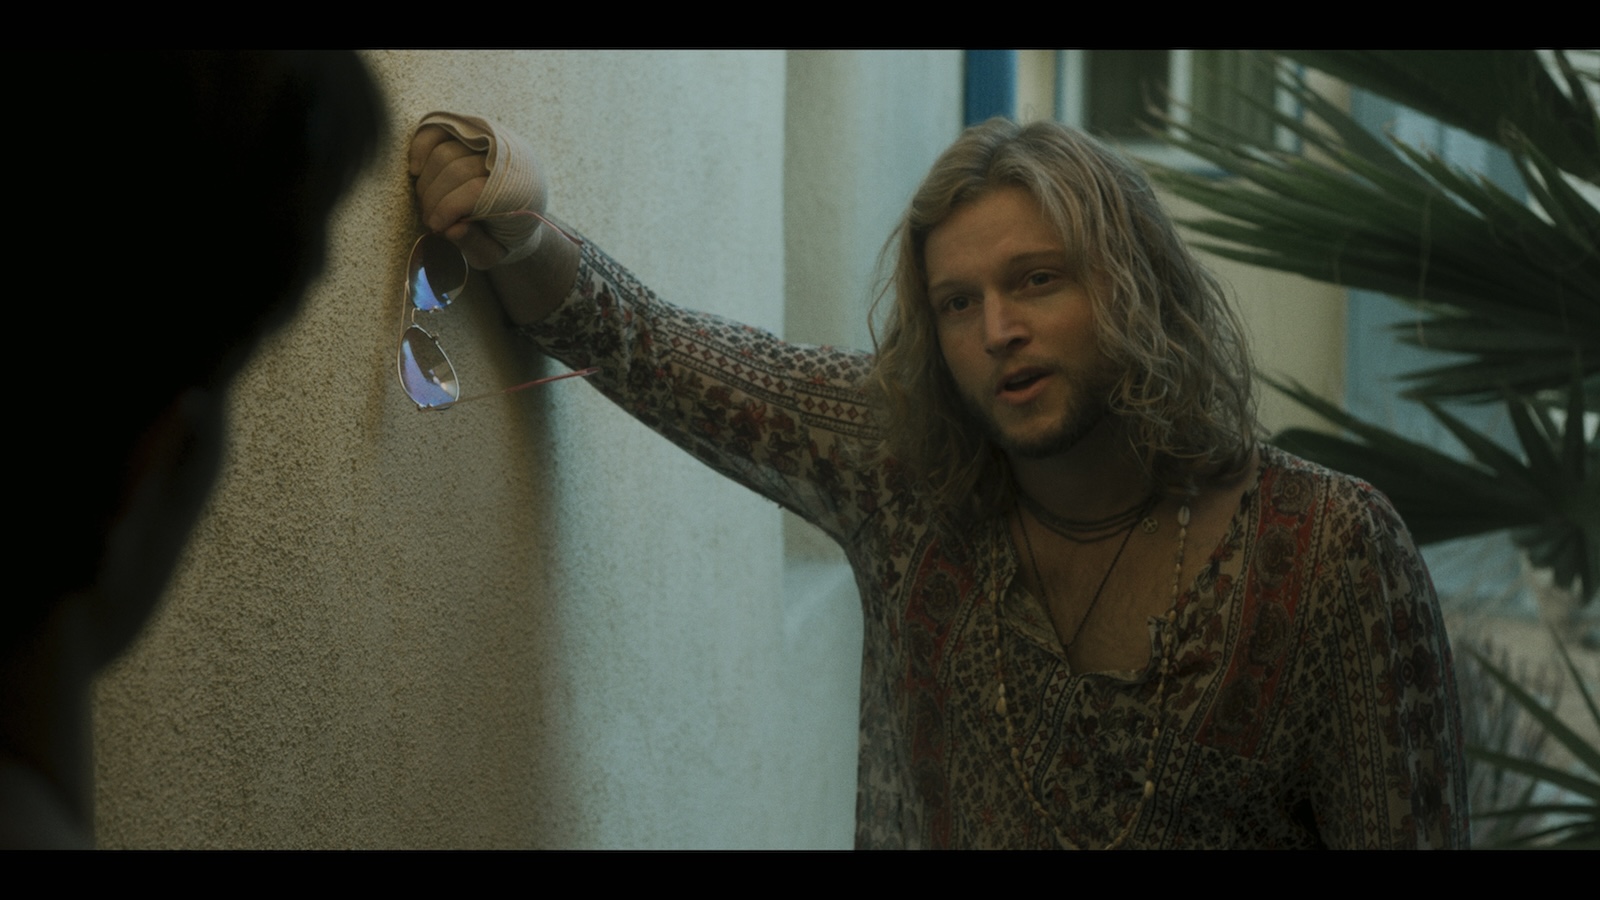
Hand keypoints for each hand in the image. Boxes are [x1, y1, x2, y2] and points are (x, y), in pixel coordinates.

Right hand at [408, 114, 578, 324]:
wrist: (517, 214)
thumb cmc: (503, 239)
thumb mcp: (493, 253)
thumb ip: (475, 244)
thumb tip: (453, 228)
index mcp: (522, 191)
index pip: (476, 189)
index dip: (448, 208)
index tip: (436, 227)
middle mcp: (511, 159)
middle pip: (456, 168)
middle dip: (434, 197)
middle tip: (429, 220)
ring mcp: (493, 139)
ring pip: (445, 150)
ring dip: (427, 180)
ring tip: (427, 203)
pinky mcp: (476, 130)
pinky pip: (442, 130)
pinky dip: (422, 145)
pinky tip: (416, 169)